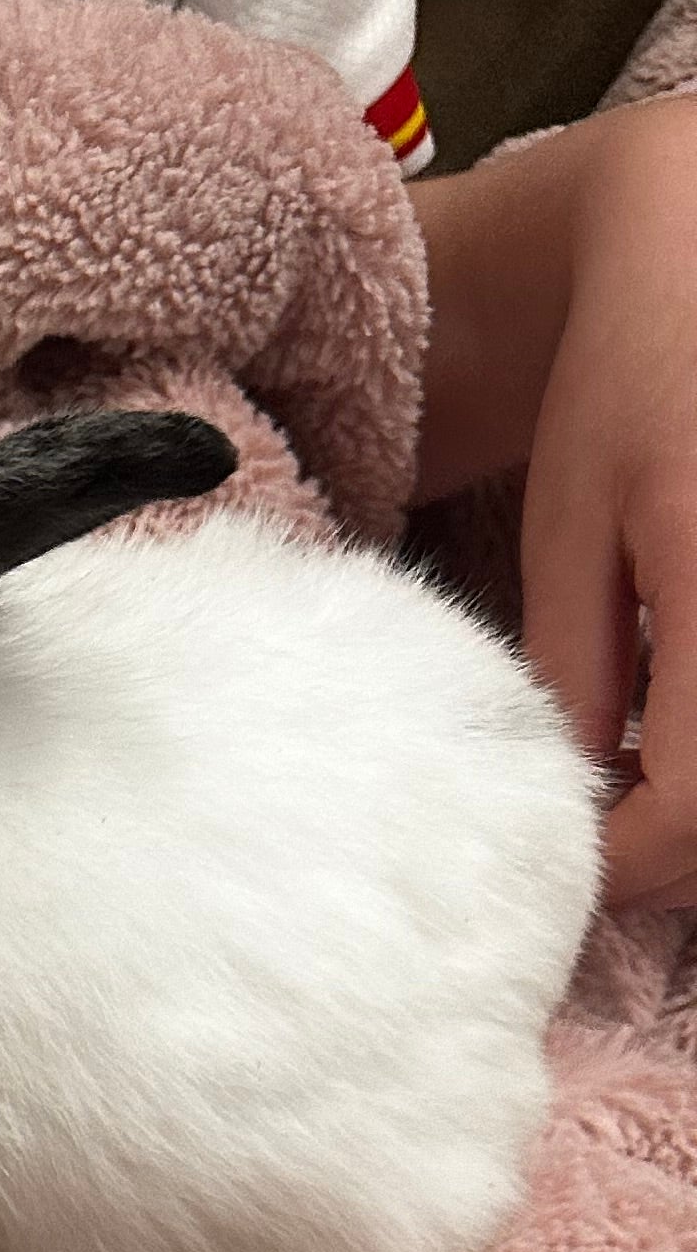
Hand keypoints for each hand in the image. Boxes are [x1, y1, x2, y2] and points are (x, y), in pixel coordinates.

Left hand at [517, 90, 696, 909]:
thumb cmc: (632, 382)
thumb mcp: (574, 531)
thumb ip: (574, 674)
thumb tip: (572, 801)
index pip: (693, 815)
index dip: (627, 869)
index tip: (568, 858)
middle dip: (680, 851)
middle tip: (607, 831)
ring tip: (647, 777)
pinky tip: (684, 727)